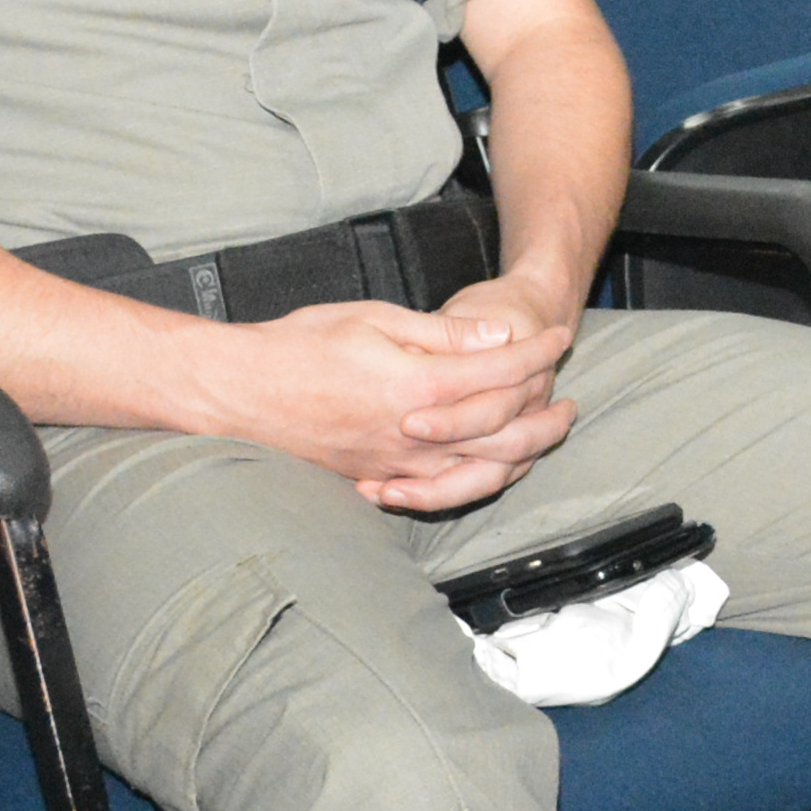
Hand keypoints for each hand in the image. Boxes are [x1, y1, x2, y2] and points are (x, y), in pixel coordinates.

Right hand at [211, 288, 576, 507]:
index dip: (538, 353)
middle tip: (570, 399)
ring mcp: (397, 463)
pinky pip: (443, 492)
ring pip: (481, 471)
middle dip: (544, 414)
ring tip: (544, 436)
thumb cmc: (300, 345)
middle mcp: (414, 434)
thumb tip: (499, 336)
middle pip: (504, 432)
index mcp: (417, 385)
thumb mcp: (374, 319)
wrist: (240, 393)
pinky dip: (478, 482)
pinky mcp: (378, 478)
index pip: (499, 371)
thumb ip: (442, 334)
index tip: (561, 337)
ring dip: (523, 454)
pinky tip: (492, 470)